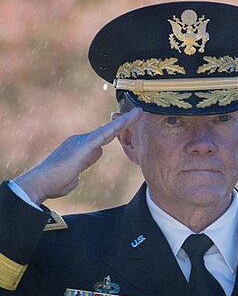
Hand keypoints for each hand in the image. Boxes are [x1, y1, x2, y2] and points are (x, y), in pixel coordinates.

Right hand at [14, 108, 142, 204]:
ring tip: (139, 112)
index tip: (125, 125)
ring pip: (109, 130)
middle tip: (138, 112)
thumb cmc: (53, 183)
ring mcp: (83, 141)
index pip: (101, 139)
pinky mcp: (85, 145)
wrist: (40, 183)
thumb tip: (85, 164)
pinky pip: (105, 133)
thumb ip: (81, 167)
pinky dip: (118, 126)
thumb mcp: (72, 175)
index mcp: (79, 148)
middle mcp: (81, 140)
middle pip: (107, 131)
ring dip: (125, 121)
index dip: (114, 132)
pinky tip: (129, 120)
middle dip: (123, 123)